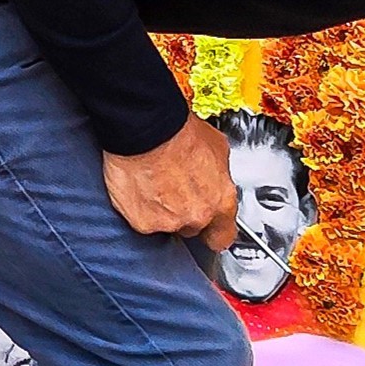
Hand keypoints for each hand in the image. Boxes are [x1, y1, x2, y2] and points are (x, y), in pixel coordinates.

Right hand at [102, 115, 236, 250]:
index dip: (216, 232)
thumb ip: (218, 173)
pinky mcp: (142, 221)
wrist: (147, 130)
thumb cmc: (178, 133)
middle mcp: (197, 216)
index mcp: (221, 201)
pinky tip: (140, 186)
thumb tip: (213, 172)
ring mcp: (168, 222)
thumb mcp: (217, 147)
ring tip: (155, 182)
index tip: (211, 229)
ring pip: (166, 225)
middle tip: (175, 188)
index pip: (224, 236)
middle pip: (193, 227)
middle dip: (186, 212)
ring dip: (162, 209)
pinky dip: (140, 207)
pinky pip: (142, 220)